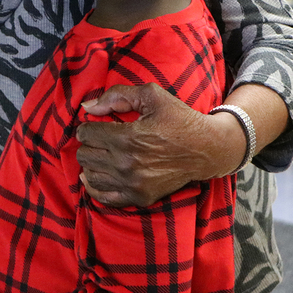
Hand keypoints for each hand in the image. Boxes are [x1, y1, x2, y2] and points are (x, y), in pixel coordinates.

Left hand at [77, 82, 227, 207]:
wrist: (207, 149)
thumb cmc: (179, 119)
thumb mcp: (152, 96)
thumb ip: (117, 95)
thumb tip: (87, 107)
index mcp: (127, 138)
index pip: (86, 134)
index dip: (88, 126)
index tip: (96, 125)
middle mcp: (127, 164)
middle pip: (85, 155)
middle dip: (89, 144)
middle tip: (101, 139)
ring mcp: (133, 184)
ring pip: (90, 175)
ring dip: (92, 163)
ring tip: (103, 154)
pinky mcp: (139, 197)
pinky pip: (103, 196)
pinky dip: (95, 186)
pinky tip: (98, 174)